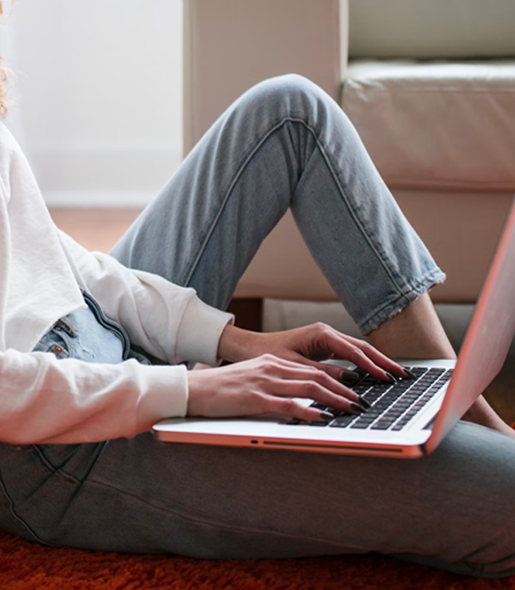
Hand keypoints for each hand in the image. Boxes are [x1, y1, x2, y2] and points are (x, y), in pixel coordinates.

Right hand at [187, 354, 368, 421]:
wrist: (193, 389)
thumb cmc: (221, 388)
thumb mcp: (252, 379)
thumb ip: (274, 384)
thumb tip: (297, 398)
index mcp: (272, 363)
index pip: (312, 370)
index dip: (336, 380)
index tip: (353, 390)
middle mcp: (272, 368)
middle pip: (316, 377)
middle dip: (343, 390)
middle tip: (362, 402)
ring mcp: (264, 382)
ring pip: (309, 388)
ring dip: (334, 399)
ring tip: (351, 409)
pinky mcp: (255, 399)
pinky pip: (288, 404)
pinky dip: (309, 411)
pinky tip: (323, 418)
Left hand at [217, 322, 408, 382]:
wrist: (250, 347)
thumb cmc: (267, 354)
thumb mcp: (295, 367)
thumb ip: (323, 374)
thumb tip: (350, 382)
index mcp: (321, 334)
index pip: (355, 351)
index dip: (373, 366)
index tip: (388, 379)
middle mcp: (327, 333)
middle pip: (363, 348)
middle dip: (384, 362)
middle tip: (404, 376)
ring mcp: (327, 339)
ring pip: (358, 351)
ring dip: (377, 363)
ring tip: (396, 376)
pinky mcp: (324, 347)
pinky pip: (350, 355)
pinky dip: (364, 365)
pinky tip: (375, 375)